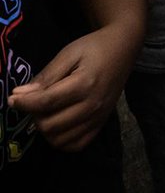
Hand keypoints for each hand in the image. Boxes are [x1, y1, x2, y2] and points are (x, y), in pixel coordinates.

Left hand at [8, 25, 137, 150]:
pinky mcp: (102, 123)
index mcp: (84, 84)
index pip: (45, 103)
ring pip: (60, 139)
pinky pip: (76, 145)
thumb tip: (19, 95)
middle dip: (34, 115)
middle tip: (35, 101)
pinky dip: (62, 140)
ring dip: (46, 129)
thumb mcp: (68, 53)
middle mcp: (93, 105)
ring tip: (47, 112)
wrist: (124, 48)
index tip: (13, 98)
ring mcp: (99, 116)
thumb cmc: (94, 47)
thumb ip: (46, 76)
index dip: (23, 103)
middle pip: (50, 125)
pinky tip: (59, 124)